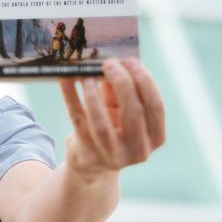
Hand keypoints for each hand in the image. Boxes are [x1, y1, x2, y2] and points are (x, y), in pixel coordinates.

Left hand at [59, 57, 164, 176]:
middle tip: (109, 63)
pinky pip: (77, 122)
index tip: (130, 60)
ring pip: (102, 123)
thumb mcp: (123, 111)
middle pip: (133, 112)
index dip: (144, 81)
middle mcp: (138, 150)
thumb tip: (111, 64)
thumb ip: (120, 90)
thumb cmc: (113, 127)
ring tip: (86, 75)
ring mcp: (112, 156)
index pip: (155, 105)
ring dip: (93, 95)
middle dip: (121, 83)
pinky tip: (66, 80)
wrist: (93, 161)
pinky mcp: (88, 154)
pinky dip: (71, 98)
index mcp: (155, 137)